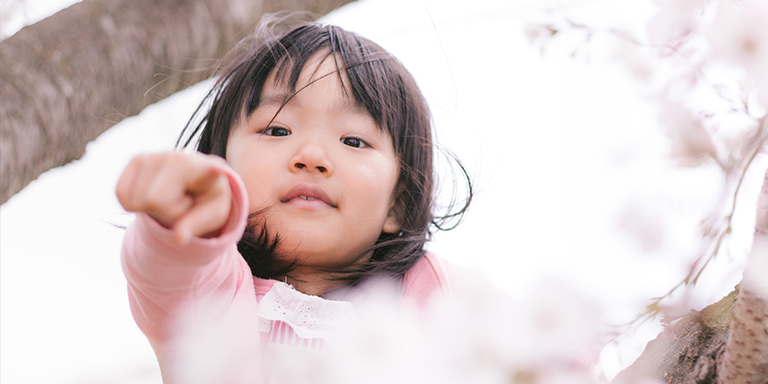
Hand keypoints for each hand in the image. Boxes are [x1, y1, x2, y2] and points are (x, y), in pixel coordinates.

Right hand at [116, 151, 232, 244]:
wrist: (196, 181)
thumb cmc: (207, 198)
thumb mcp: (214, 213)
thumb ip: (197, 225)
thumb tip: (178, 238)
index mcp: (198, 168)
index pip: (191, 179)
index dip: (206, 172)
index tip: (216, 169)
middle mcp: (172, 155)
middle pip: (152, 202)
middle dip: (166, 213)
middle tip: (182, 204)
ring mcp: (150, 155)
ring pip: (132, 200)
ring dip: (150, 209)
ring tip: (170, 198)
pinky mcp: (134, 160)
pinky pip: (121, 195)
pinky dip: (135, 203)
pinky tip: (156, 194)